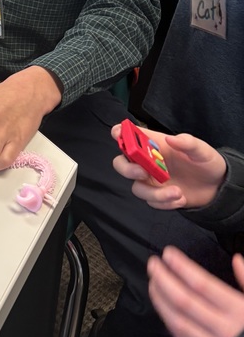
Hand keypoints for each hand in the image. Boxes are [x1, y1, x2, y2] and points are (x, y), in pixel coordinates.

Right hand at [111, 125, 226, 209]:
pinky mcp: (157, 197)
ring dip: (154, 193)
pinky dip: (164, 203)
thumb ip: (188, 143)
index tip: (118, 135)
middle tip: (143, 173)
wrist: (217, 187)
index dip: (119, 133)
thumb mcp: (202, 150)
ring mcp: (150, 180)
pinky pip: (151, 202)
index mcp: (154, 144)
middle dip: (127, 169)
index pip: (129, 135)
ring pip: (136, 187)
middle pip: (122, 163)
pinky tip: (180, 199)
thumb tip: (171, 139)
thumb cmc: (206, 162)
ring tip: (177, 193)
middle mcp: (147, 162)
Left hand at [148, 247, 243, 336]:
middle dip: (164, 279)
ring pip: (178, 320)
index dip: (182, 267)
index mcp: (238, 311)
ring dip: (161, 299)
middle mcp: (223, 329)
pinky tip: (162, 306)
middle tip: (153, 263)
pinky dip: (168, 320)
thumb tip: (236, 258)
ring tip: (153, 282)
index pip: (202, 284)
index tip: (168, 253)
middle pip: (184, 300)